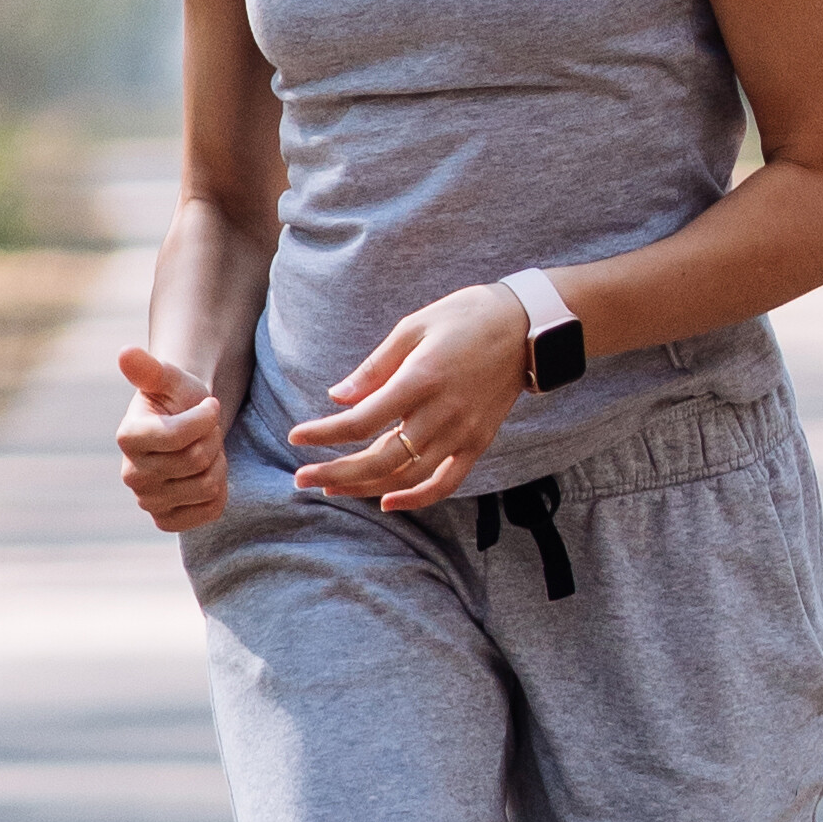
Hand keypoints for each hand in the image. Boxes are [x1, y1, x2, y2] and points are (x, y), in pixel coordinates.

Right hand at [114, 347, 231, 532]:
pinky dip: (220, 490)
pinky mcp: (166, 520)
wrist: (185, 425)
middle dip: (213, 438)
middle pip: (197, 461)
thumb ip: (148, 368)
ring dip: (218, 462)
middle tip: (207, 429)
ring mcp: (147, 501)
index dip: (205, 418)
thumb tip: (125, 353)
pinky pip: (210, 510)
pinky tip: (206, 473)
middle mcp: (131, 474)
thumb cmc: (178, 398)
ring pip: (207, 486)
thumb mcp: (168, 377)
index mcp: (128, 437)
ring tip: (206, 449)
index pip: (180, 437)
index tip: (208, 405)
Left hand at [291, 284, 537, 511]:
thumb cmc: (465, 317)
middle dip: (336, 471)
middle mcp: (442, 413)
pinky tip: (388, 503)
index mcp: (421, 379)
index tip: (296, 438)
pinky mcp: (478, 443)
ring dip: (365, 487)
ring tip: (331, 487)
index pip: (362, 421)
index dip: (325, 434)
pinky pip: (446, 483)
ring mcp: (463, 433)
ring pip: (407, 476)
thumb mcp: (413, 326)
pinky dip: (417, 499)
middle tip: (302, 478)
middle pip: (381, 458)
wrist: (526, 327)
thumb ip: (375, 367)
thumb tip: (338, 397)